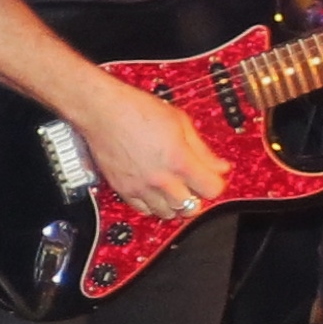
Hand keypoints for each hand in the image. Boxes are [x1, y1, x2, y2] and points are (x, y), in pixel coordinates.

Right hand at [74, 73, 227, 221]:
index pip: (212, 189)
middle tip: (194, 184)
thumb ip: (203, 150)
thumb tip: (220, 166)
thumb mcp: (180, 122)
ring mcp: (141, 187)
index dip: (216, 183)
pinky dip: (153, 205)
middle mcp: (160, 179)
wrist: (102, 111)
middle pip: (192, 208)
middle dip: (198, 197)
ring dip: (175, 204)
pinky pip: (144, 210)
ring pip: (168, 213)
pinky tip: (155, 191)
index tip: (213, 177)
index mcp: (179, 160)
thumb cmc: (137, 110)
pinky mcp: (123, 190)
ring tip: (174, 188)